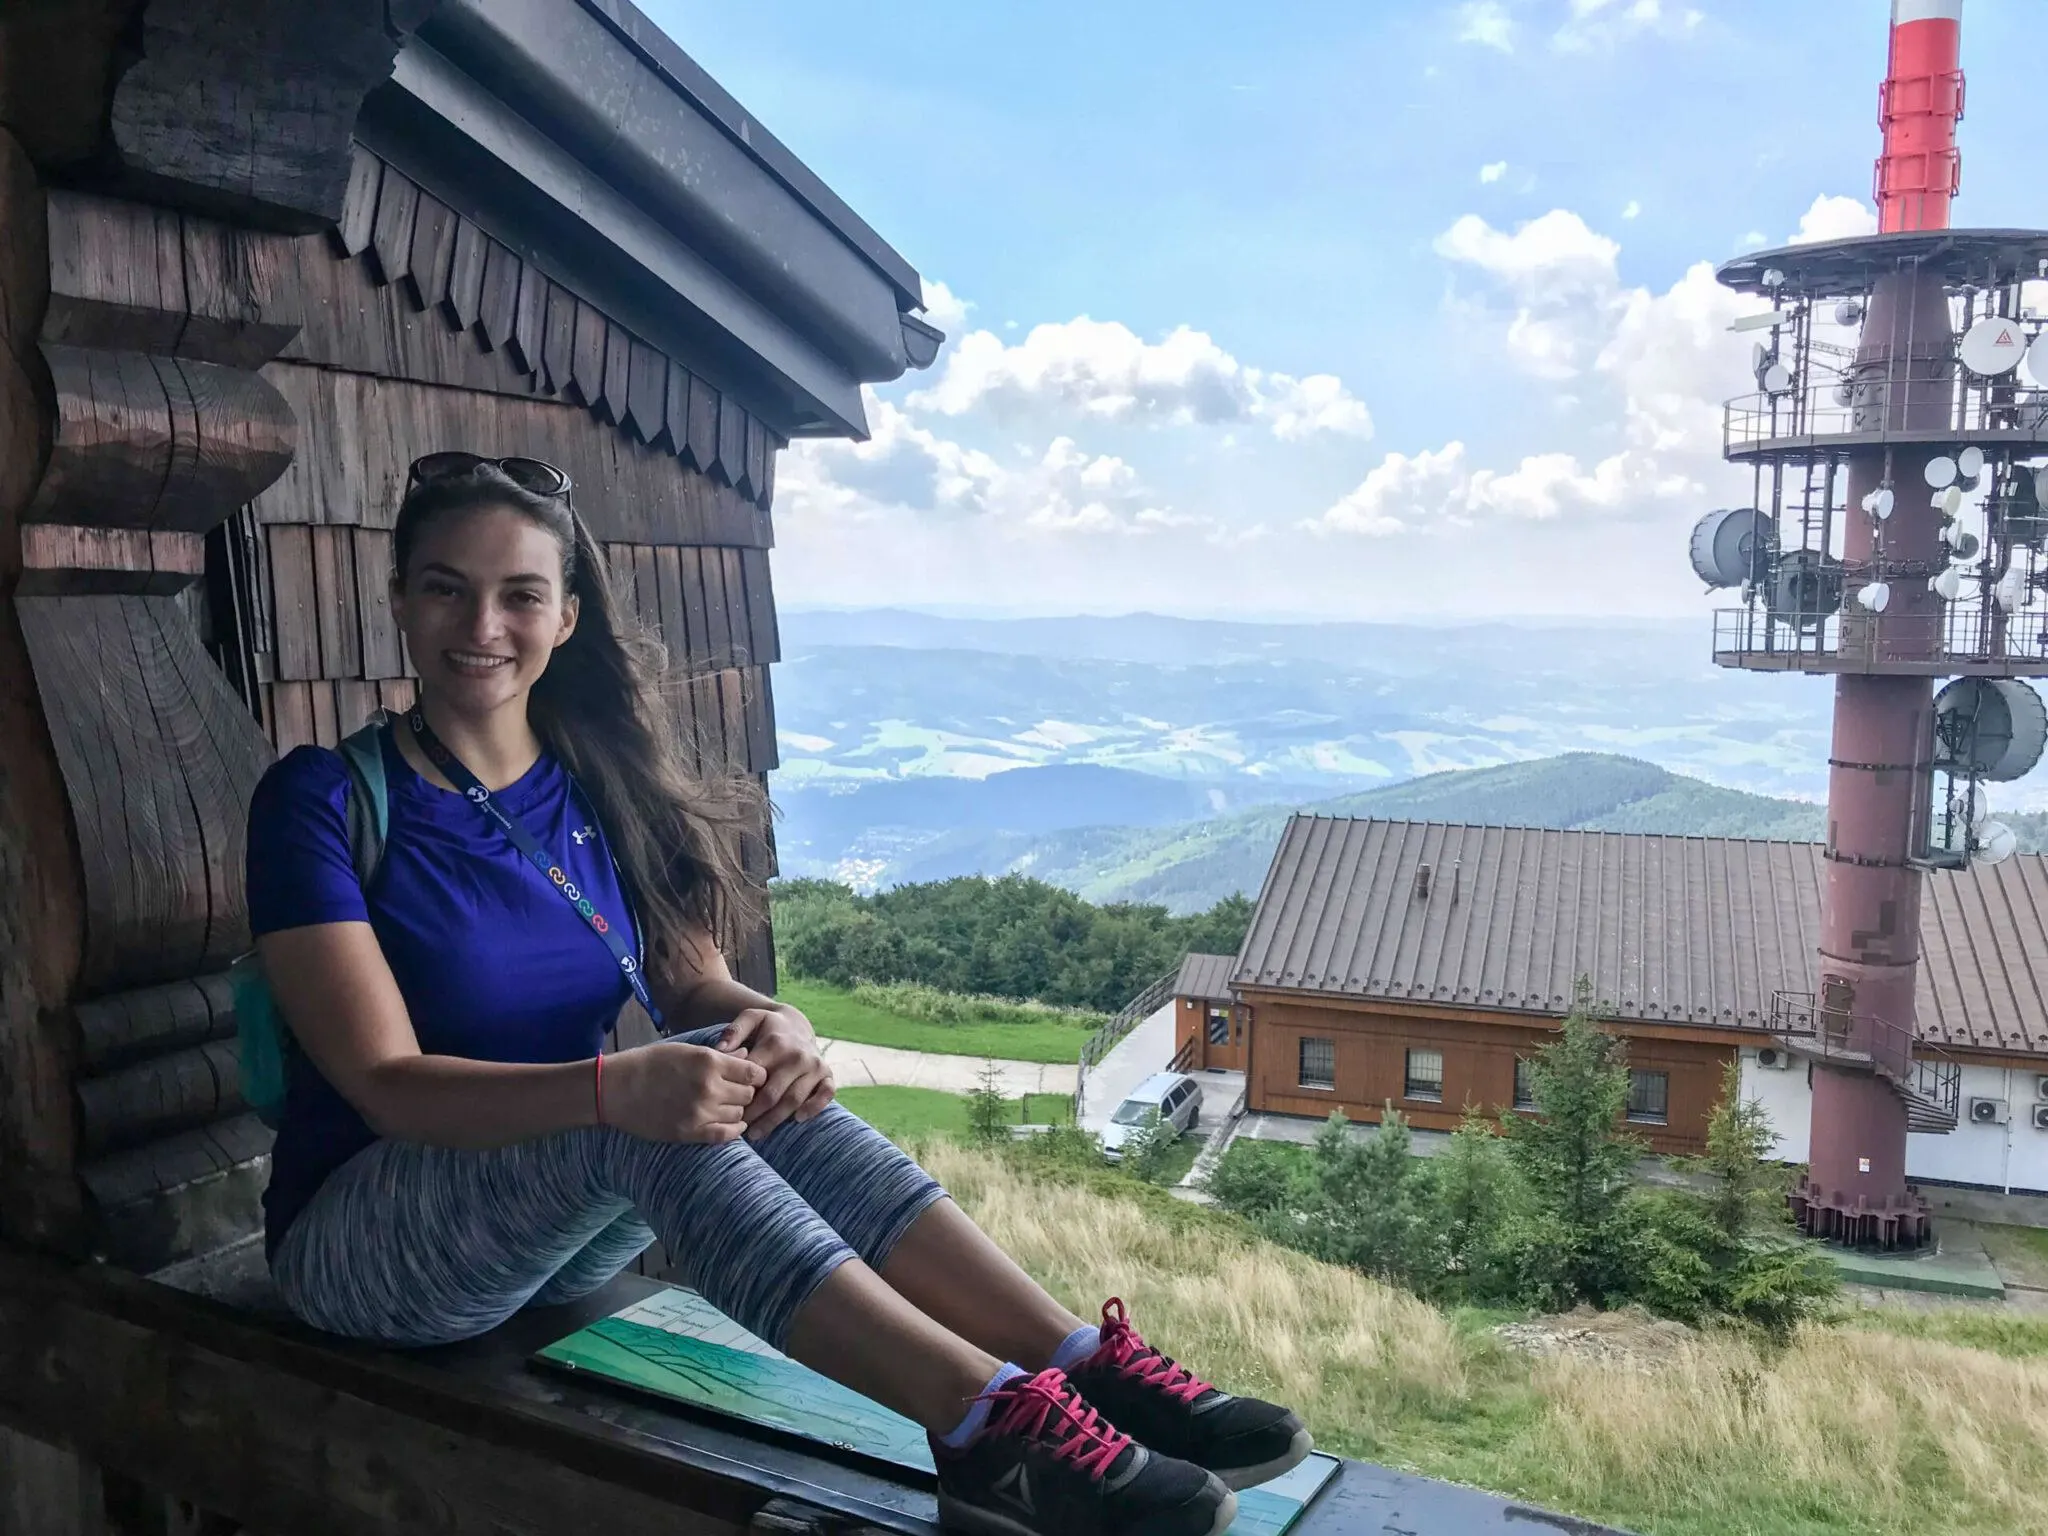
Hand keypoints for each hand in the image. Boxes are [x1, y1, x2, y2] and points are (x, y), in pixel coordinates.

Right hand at [603, 1041, 765, 1142]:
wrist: (616, 1089)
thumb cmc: (650, 1063)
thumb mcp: (686, 1049)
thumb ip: (720, 1055)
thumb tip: (748, 1054)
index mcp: (709, 1061)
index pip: (754, 1072)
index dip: (756, 1075)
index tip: (749, 1076)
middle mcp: (709, 1087)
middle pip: (749, 1095)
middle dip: (746, 1093)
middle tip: (737, 1092)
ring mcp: (699, 1112)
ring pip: (739, 1115)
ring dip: (737, 1111)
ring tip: (728, 1106)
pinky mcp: (689, 1133)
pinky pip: (725, 1135)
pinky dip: (733, 1131)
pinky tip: (731, 1124)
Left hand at [717, 1004, 834, 1139]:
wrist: (798, 1023)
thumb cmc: (768, 1027)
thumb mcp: (750, 1019)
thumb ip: (733, 1031)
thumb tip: (719, 1049)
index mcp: (776, 1044)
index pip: (755, 1077)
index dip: (740, 1095)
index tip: (728, 1109)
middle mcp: (798, 1056)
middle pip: (773, 1094)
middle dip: (754, 1115)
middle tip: (739, 1128)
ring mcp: (815, 1066)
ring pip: (794, 1100)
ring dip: (775, 1120)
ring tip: (756, 1134)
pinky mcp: (828, 1073)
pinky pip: (826, 1094)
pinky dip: (814, 1108)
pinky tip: (797, 1119)